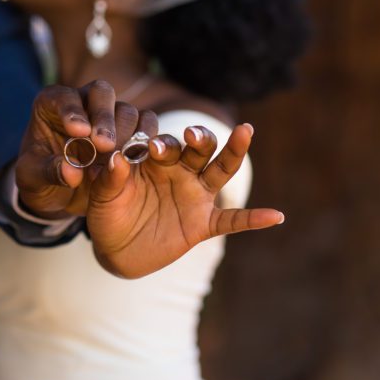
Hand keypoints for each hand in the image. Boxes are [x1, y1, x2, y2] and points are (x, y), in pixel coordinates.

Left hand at [15, 80, 157, 217]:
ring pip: (125, 109)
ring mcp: (109, 114)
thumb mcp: (33, 178)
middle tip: (104, 144)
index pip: (63, 97)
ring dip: (125, 132)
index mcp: (52, 103)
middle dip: (104, 117)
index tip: (79, 132)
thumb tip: (72, 172)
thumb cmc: (39, 178)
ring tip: (120, 158)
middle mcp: (83, 101)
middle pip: (101, 92)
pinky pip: (145, 124)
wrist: (58, 192)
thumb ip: (49, 171)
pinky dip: (145, 139)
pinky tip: (139, 158)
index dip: (72, 110)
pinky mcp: (130, 130)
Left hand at [86, 123, 283, 278]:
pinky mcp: (203, 223)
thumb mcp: (103, 196)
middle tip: (191, 135)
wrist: (115, 249)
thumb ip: (111, 178)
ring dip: (233, 151)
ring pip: (220, 169)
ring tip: (245, 131)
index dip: (161, 143)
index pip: (164, 143)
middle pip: (198, 147)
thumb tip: (117, 159)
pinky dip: (253, 219)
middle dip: (198, 138)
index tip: (152, 146)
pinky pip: (233, 220)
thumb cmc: (107, 214)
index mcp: (155, 160)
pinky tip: (276, 216)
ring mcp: (196, 195)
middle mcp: (180, 171)